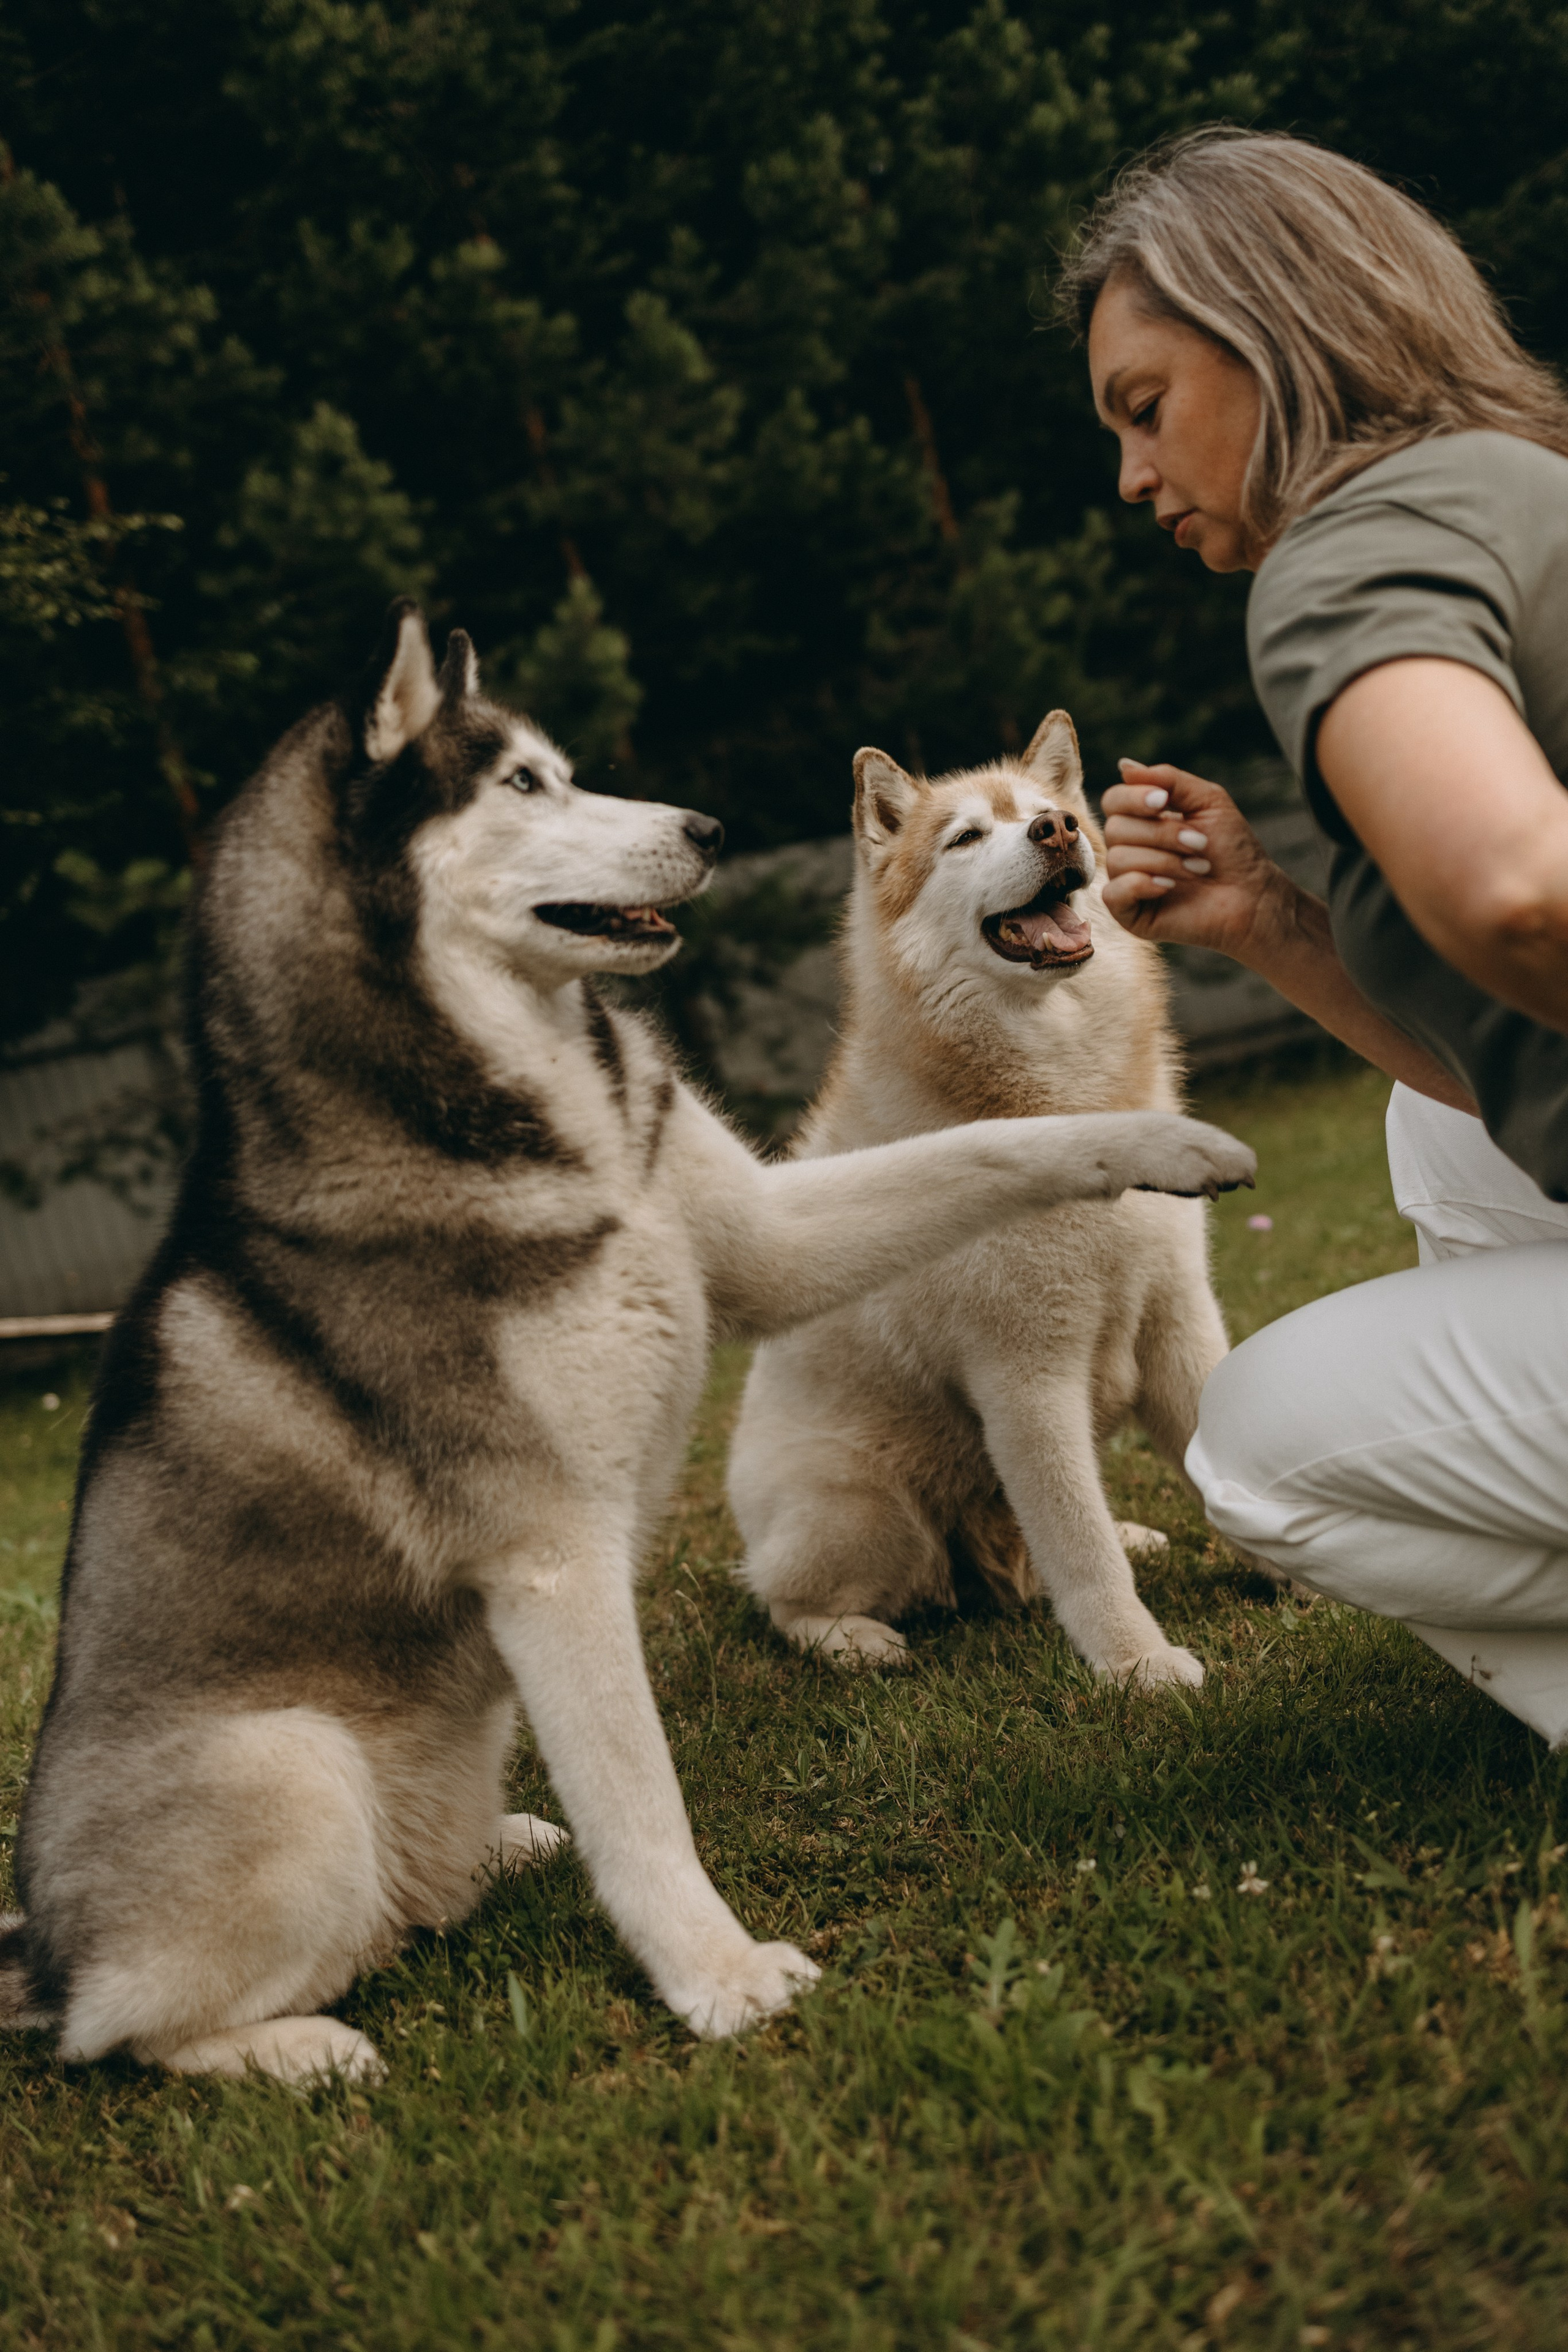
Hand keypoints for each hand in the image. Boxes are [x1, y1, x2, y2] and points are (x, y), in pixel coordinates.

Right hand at [1101, 760, 1299, 966]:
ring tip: (1198, 868)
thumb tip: (1124, 766)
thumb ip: (1168, 779)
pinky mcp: (1129, 912)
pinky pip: (1113, 893)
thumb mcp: (1207, 800)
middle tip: (1200, 844)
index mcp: (1143, 821)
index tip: (1164, 802)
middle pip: (1115, 828)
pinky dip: (1142, 885)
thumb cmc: (1232, 849)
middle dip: (1162, 834)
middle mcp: (1129, 849)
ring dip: (1165, 861)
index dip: (1132, 798)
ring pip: (1118, 859)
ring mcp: (1127, 881)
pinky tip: (1170, 887)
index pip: (1113, 800)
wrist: (1252, 894)